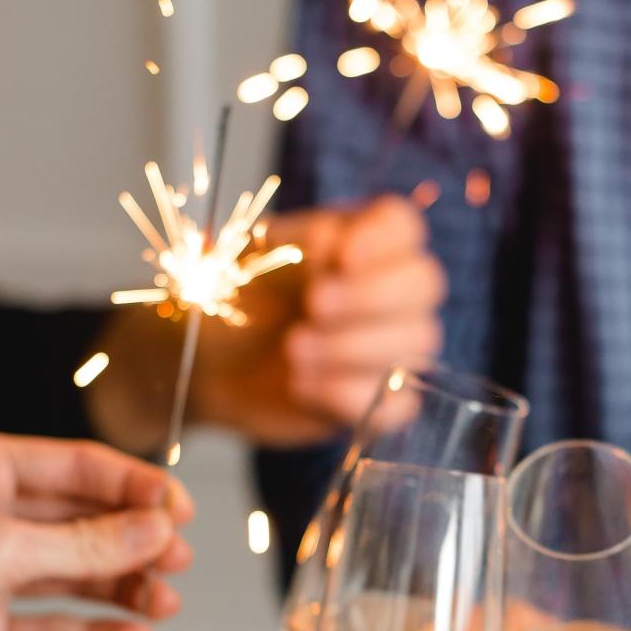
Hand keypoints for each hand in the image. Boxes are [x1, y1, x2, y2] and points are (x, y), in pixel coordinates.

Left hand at [0, 431, 193, 630]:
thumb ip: (86, 543)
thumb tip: (154, 530)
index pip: (79, 466)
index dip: (136, 487)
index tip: (179, 511)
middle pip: (84, 520)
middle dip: (134, 541)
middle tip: (177, 559)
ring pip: (76, 573)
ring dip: (123, 588)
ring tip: (162, 603)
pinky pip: (54, 624)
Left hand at [89, 195, 445, 451]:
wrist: (206, 362)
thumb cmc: (235, 300)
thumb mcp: (253, 259)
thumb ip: (293, 245)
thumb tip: (331, 241)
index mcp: (362, 242)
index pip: (403, 226)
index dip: (382, 240)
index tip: (340, 257)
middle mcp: (389, 292)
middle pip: (424, 283)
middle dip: (370, 295)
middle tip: (312, 305)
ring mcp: (391, 349)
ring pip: (415, 343)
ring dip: (350, 346)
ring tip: (292, 349)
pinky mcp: (380, 401)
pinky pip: (397, 404)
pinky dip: (347, 395)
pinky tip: (300, 386)